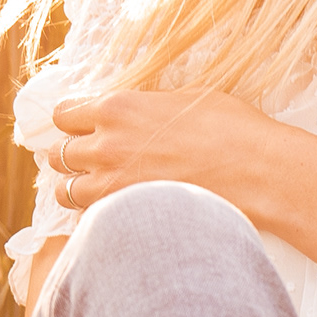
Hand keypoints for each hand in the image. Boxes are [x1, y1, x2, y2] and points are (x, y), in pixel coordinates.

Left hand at [44, 86, 303, 218]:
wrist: (258, 171)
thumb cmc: (233, 129)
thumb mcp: (187, 98)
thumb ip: (148, 105)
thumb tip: (138, 111)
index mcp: (118, 107)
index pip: (64, 114)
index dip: (71, 122)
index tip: (80, 128)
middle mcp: (105, 143)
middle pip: (58, 153)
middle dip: (71, 156)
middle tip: (89, 160)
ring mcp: (111, 184)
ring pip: (64, 190)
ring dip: (76, 188)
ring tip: (97, 190)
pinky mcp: (126, 215)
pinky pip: (88, 218)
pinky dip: (94, 216)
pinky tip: (115, 211)